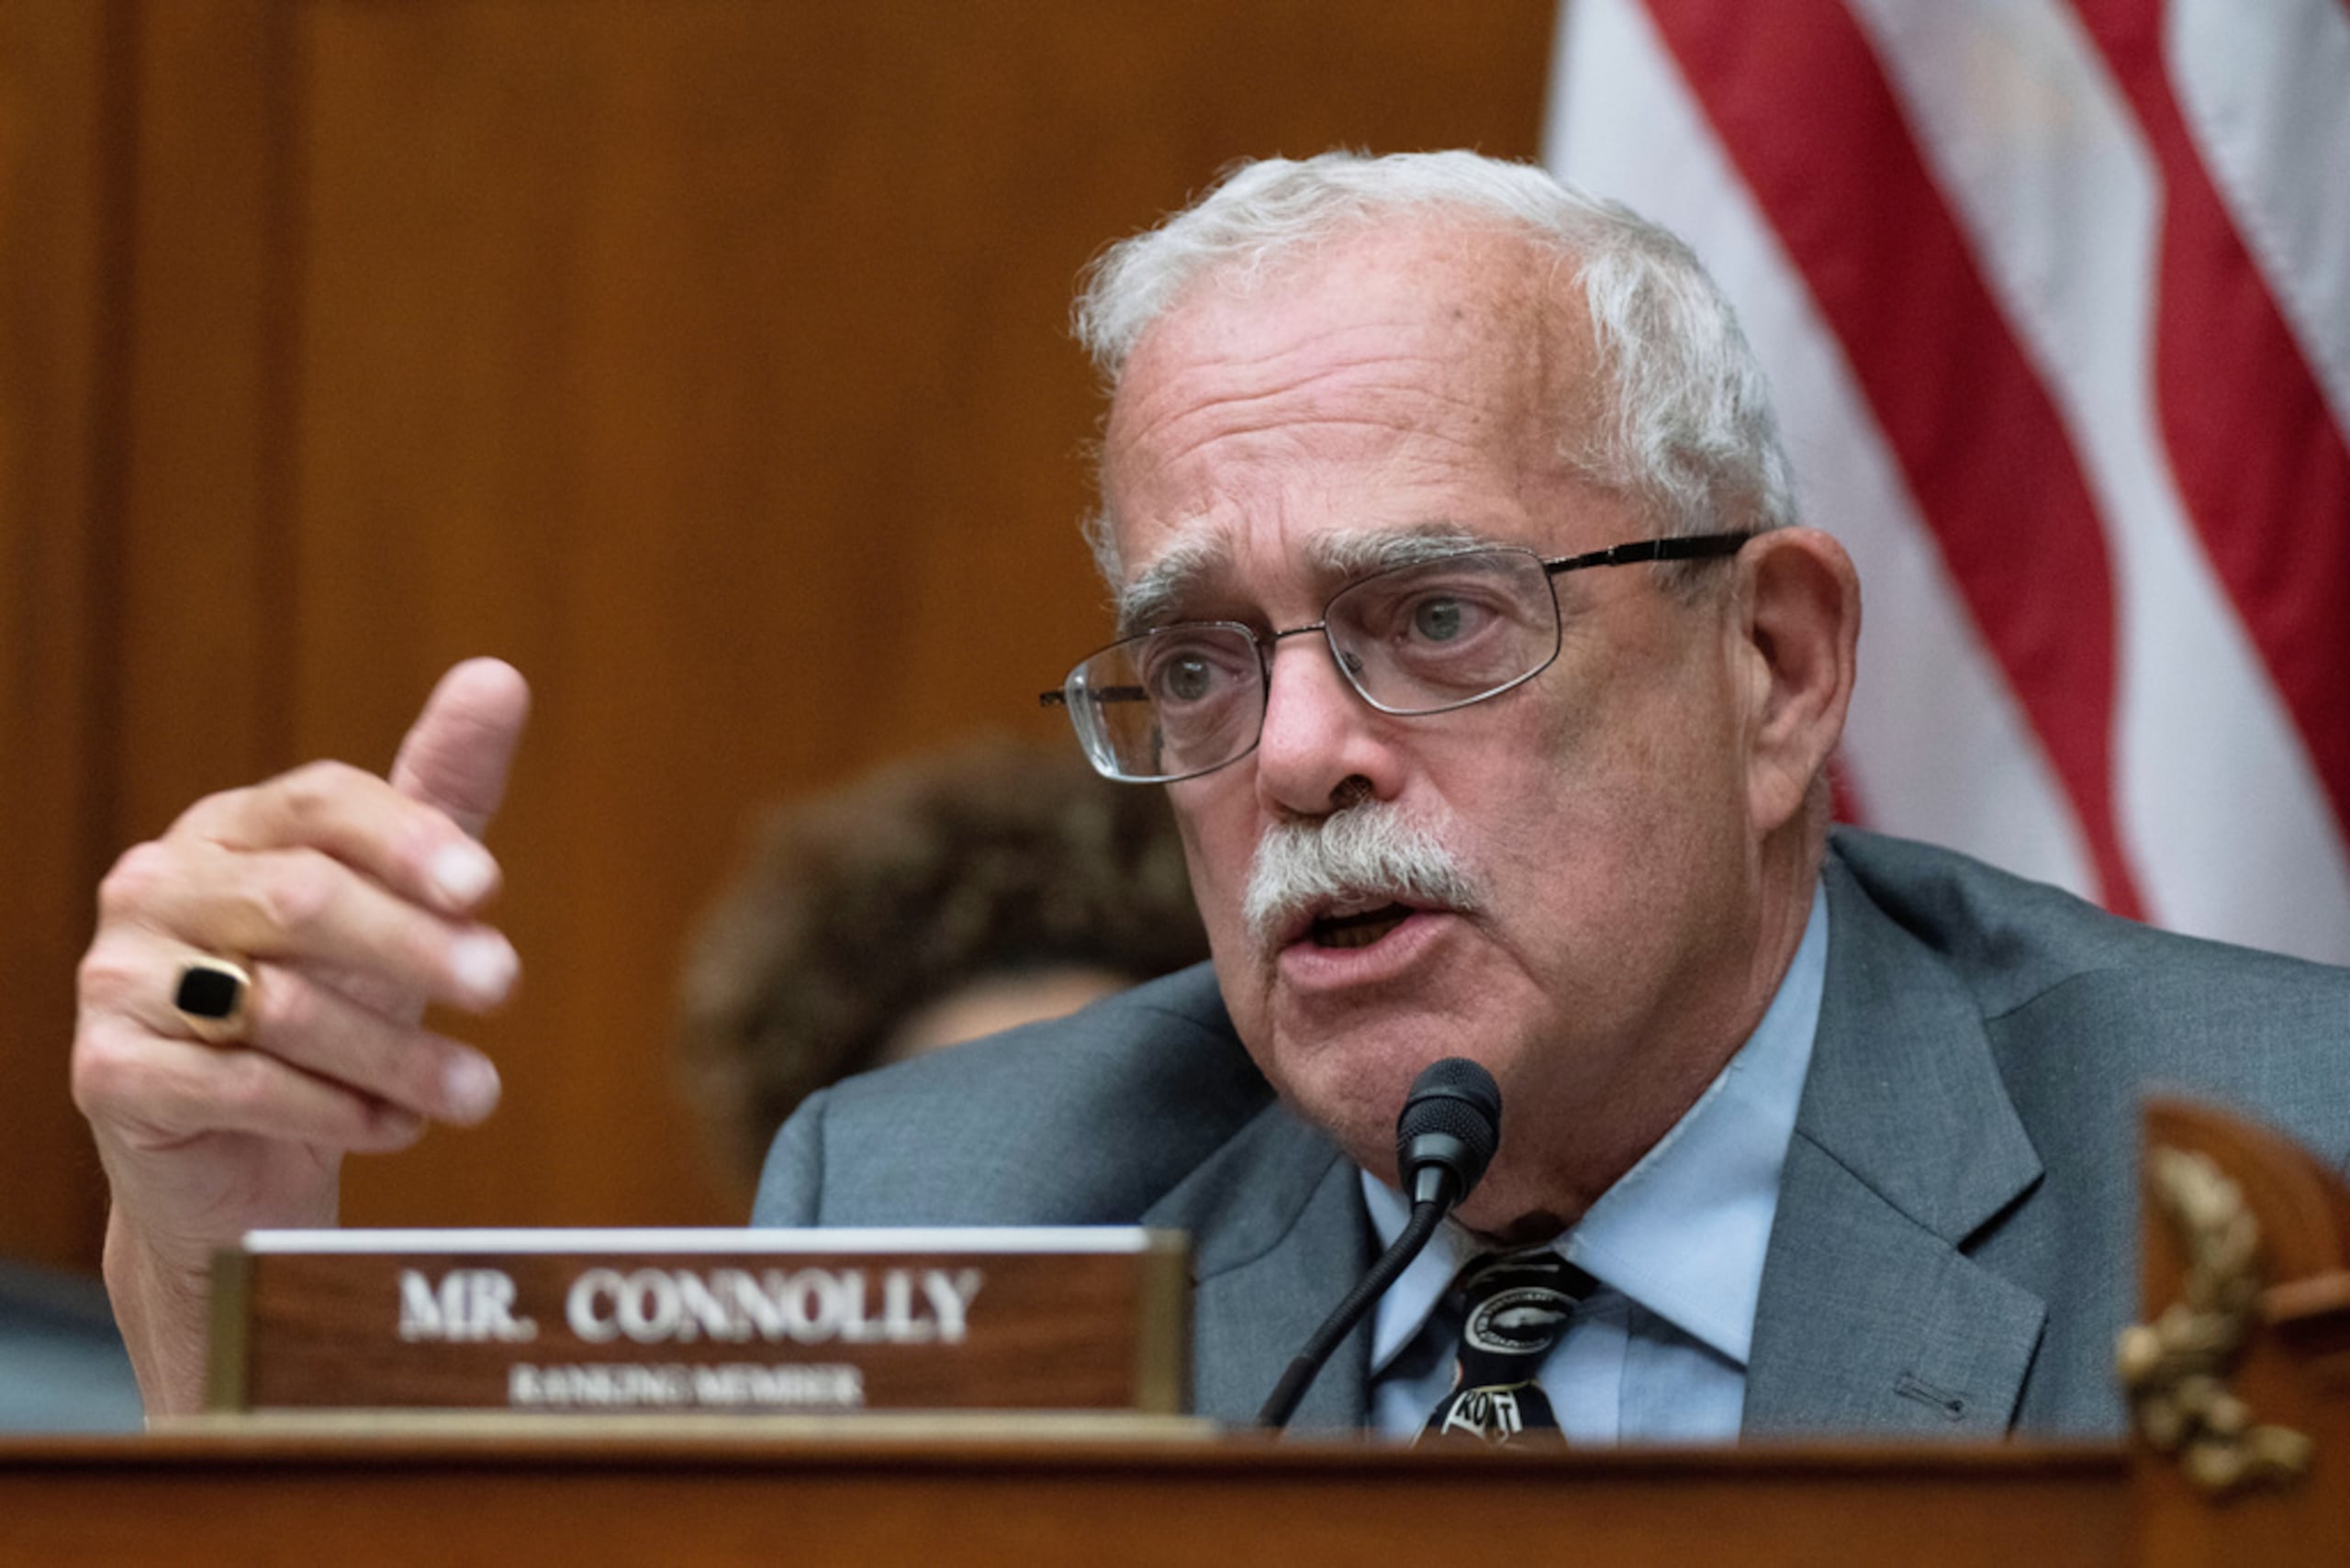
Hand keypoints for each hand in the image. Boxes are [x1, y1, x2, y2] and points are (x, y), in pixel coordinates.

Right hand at [72, 658, 530, 1414]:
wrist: (235, 1155)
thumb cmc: (327, 1003)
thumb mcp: (397, 902)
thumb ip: (442, 798)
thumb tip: (498, 677)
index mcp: (231, 828)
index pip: (320, 803)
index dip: (407, 839)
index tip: (488, 888)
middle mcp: (160, 886)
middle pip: (302, 899)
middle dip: (415, 946)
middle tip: (502, 985)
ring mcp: (119, 977)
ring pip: (279, 1004)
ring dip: (397, 1054)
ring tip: (477, 1089)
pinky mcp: (107, 1071)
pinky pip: (237, 1085)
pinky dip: (333, 1111)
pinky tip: (394, 1127)